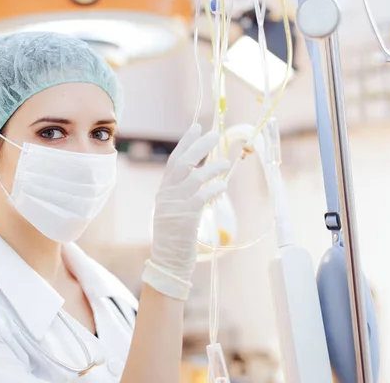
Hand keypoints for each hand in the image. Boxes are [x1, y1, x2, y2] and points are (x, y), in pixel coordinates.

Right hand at [142, 123, 229, 300]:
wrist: (168, 262)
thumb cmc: (175, 238)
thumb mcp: (173, 211)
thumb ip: (182, 194)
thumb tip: (200, 177)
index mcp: (163, 192)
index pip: (174, 160)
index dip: (186, 143)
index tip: (196, 127)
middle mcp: (166, 195)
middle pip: (181, 163)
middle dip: (198, 146)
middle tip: (214, 133)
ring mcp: (175, 205)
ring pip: (194, 177)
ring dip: (212, 168)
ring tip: (226, 163)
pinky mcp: (186, 216)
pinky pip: (202, 196)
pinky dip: (214, 188)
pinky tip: (223, 185)